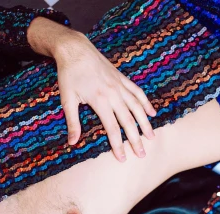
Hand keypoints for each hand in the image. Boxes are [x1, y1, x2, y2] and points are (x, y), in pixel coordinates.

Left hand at [54, 33, 156, 160]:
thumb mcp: (67, 100)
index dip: (118, 145)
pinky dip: (146, 103)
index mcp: (100, 101)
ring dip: (145, 124)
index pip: (113, 129)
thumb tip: (72, 143)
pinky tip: (152, 113)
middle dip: (136, 140)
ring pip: (137, 107)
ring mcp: (120, 85)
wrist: (76, 50)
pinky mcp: (122, 78)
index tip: (123, 158)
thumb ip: (72, 122)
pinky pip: (137, 92)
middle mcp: (114, 94)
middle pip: (129, 121)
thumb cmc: (69, 75)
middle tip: (142, 154)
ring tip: (151, 138)